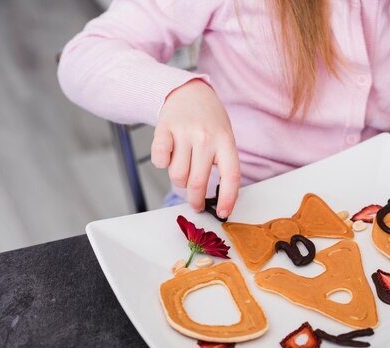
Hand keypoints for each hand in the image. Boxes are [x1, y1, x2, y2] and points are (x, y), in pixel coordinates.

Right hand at [152, 79, 239, 217]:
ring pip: (177, 176)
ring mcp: (184, 132)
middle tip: (196, 204)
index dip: (227, 199)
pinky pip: (159, 160)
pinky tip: (169, 156)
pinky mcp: (164, 128)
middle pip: (198, 182)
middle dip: (196, 200)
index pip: (230, 176)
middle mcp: (206, 137)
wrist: (189, 91)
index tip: (223, 213)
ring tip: (184, 169)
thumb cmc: (209, 121)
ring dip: (179, 180)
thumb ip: (222, 163)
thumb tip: (216, 198)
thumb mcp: (224, 138)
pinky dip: (161, 164)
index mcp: (225, 141)